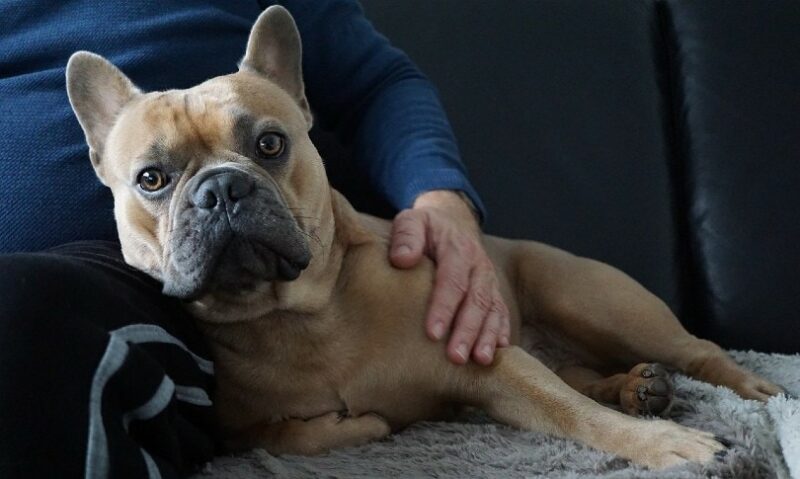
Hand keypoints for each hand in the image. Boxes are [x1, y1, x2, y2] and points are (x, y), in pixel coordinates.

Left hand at [389, 190, 509, 364]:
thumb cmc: (425, 227)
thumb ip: (406, 236)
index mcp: (457, 248)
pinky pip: (501, 312)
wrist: (451, 221)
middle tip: (455, 356)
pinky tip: (497, 352)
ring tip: (479, 360)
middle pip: (476, 299)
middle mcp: (478, 265)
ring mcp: (488, 279)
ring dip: (487, 336)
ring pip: (492, 309)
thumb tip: (402, 259)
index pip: (452, 279)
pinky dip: (501, 331)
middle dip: (467, 330)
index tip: (432, 332)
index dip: (444, 307)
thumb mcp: (411, 221)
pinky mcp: (493, 291)